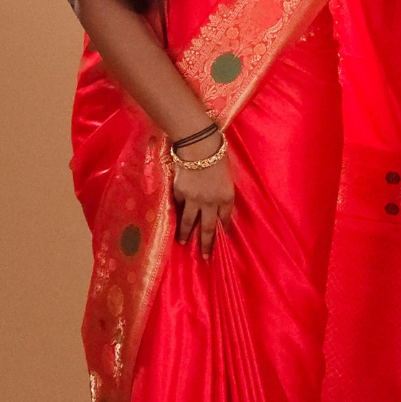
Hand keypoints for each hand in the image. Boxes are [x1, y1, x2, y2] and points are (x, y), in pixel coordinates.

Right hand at [173, 134, 234, 258]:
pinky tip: (173, 220)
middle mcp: (211, 202)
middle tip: (204, 256)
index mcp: (226, 197)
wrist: (198, 145)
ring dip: (186, 234)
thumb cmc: (218, 153)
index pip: (225, 218)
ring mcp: (193, 199)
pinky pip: (178, 205)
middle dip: (206, 243)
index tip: (222, 236)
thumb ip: (223, 189)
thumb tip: (218, 201)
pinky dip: (176, 212)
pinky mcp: (179, 193)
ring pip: (189, 222)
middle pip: (208, 228)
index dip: (223, 228)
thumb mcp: (227, 174)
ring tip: (183, 244)